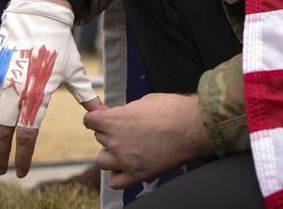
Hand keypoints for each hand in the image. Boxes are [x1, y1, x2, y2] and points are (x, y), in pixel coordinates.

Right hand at [0, 0, 101, 176]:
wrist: (37, 17)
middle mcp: (14, 91)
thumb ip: (87, 97)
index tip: (20, 173)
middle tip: (1, 171)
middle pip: (2, 134)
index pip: (27, 135)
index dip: (23, 157)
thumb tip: (103, 115)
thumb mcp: (75, 72)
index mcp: (38, 94)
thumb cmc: (59, 46)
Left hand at [84, 93, 212, 189]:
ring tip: (126, 149)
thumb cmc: (173, 110)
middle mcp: (115, 141)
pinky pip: (115, 182)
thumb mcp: (144, 101)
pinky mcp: (136, 174)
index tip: (102, 119)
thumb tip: (117, 114)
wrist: (192, 127)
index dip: (97, 118)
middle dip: (111, 133)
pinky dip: (118, 175)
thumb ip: (125, 111)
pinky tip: (127, 166)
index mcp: (114, 120)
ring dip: (111, 154)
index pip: (90, 120)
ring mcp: (124, 160)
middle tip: (128, 130)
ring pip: (103, 161)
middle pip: (99, 138)